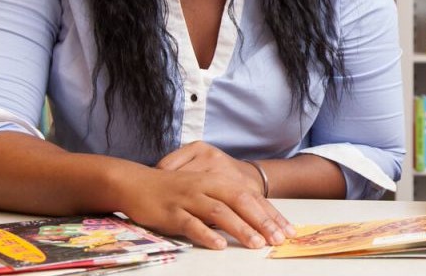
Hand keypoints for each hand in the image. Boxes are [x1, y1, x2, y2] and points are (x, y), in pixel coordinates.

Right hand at [109, 142, 293, 249]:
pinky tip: (219, 245)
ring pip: (219, 212)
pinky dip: (206, 234)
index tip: (288, 231)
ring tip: (256, 244)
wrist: (136, 182)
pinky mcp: (171, 211)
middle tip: (278, 239)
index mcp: (217, 181)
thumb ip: (226, 203)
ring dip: (240, 228)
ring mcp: (189, 198)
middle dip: (261, 221)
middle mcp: (206, 187)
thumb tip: (256, 222)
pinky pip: (191, 223)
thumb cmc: (175, 190)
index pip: (250, 198)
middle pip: (240, 202)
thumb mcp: (204, 191)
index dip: (270, 214)